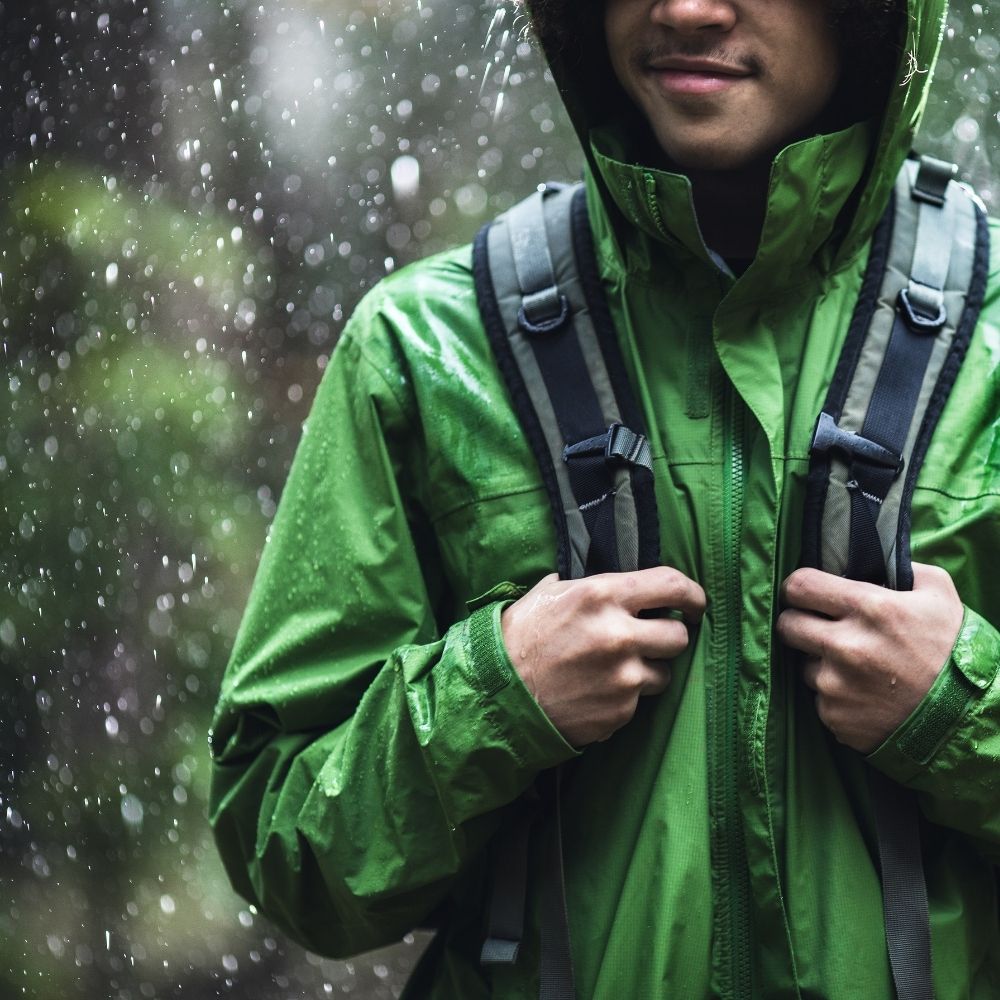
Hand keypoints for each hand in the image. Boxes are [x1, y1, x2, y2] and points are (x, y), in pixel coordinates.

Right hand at [501, 567, 705, 746]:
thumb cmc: (518, 638)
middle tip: (650, 640)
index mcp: (602, 595)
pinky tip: (595, 691)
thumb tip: (615, 583)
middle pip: (678, 636)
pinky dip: (624, 697)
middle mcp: (619, 635)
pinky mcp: (619, 711)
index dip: (692, 595)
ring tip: (613, 670)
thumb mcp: (548, 594)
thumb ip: (588, 586)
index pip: (673, 586)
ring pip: (664, 673)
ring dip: (647, 670)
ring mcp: (622, 677)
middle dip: (668, 637)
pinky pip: (638, 701)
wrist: (495, 695)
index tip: (694, 605)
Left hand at [777, 563, 963, 753]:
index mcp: (869, 608)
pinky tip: (864, 695)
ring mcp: (836, 685)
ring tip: (856, 667)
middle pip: (787, 625)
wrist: (967, 717)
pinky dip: (835, 696)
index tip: (804, 593)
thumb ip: (900, 568)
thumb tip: (868, 558)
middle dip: (799, 623)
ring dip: (821, 664)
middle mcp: (846, 646)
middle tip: (819, 627)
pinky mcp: (834, 716)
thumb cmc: (951, 650)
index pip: (799, 586)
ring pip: (803, 665)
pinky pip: (819, 699)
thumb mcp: (938, 594)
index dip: (798, 587)